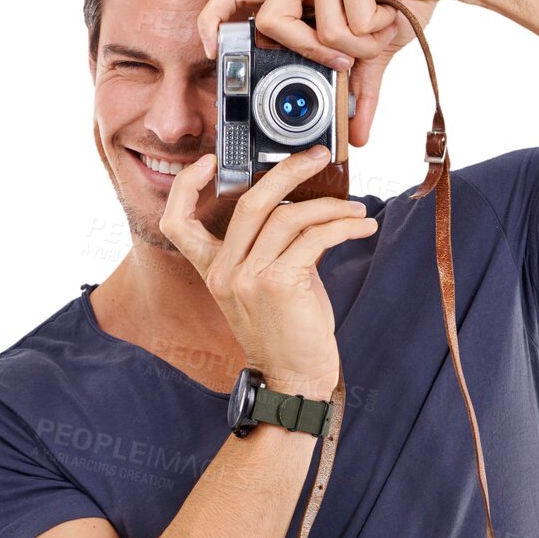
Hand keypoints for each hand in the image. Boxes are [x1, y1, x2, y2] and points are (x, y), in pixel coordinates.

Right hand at [158, 146, 376, 400]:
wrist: (293, 380)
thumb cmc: (287, 335)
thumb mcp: (267, 287)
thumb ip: (273, 248)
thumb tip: (305, 209)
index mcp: (213, 271)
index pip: (177, 223)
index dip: (186, 187)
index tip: (208, 162)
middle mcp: (224, 272)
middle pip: (251, 201)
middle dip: (288, 170)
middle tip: (319, 157)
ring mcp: (248, 277)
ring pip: (288, 216)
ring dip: (330, 207)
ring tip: (355, 212)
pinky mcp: (278, 284)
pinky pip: (313, 238)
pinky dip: (342, 228)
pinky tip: (360, 229)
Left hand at [194, 0, 465, 146]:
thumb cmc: (401, 0)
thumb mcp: (373, 53)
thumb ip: (358, 91)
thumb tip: (357, 138)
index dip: (214, 19)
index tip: (208, 50)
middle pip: (274, 23)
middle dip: (311, 51)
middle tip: (344, 58)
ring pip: (324, 32)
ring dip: (362, 41)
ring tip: (381, 22)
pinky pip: (351, 20)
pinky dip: (378, 25)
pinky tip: (390, 5)